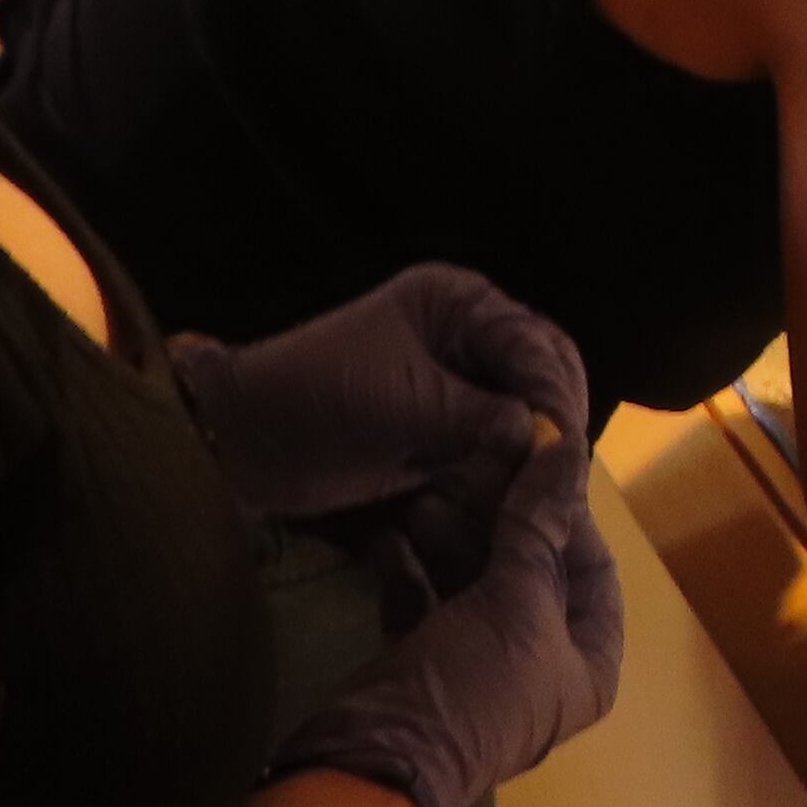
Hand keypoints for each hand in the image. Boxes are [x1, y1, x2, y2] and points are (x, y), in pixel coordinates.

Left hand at [173, 265, 585, 522]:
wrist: (246, 443)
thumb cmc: (315, 397)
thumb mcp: (404, 401)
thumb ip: (479, 415)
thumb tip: (544, 438)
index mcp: (458, 305)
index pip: (536, 343)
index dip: (554, 393)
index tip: (561, 443)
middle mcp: (469, 340)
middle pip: (543, 379)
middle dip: (552, 424)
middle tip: (559, 475)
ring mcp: (460, 388)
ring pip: (527, 420)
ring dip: (535, 455)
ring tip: (541, 495)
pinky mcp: (446, 434)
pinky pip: (498, 452)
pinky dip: (509, 476)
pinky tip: (515, 500)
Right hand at [271, 433, 626, 806]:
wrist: (373, 765)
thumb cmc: (472, 687)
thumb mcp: (517, 602)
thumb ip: (539, 524)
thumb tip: (568, 446)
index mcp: (589, 663)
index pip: (596, 571)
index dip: (569, 516)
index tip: (535, 463)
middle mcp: (542, 665)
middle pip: (533, 572)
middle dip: (502, 519)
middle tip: (472, 463)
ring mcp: (479, 665)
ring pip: (475, 583)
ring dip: (451, 535)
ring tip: (424, 488)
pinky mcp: (423, 663)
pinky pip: (425, 601)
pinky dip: (410, 566)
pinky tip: (387, 529)